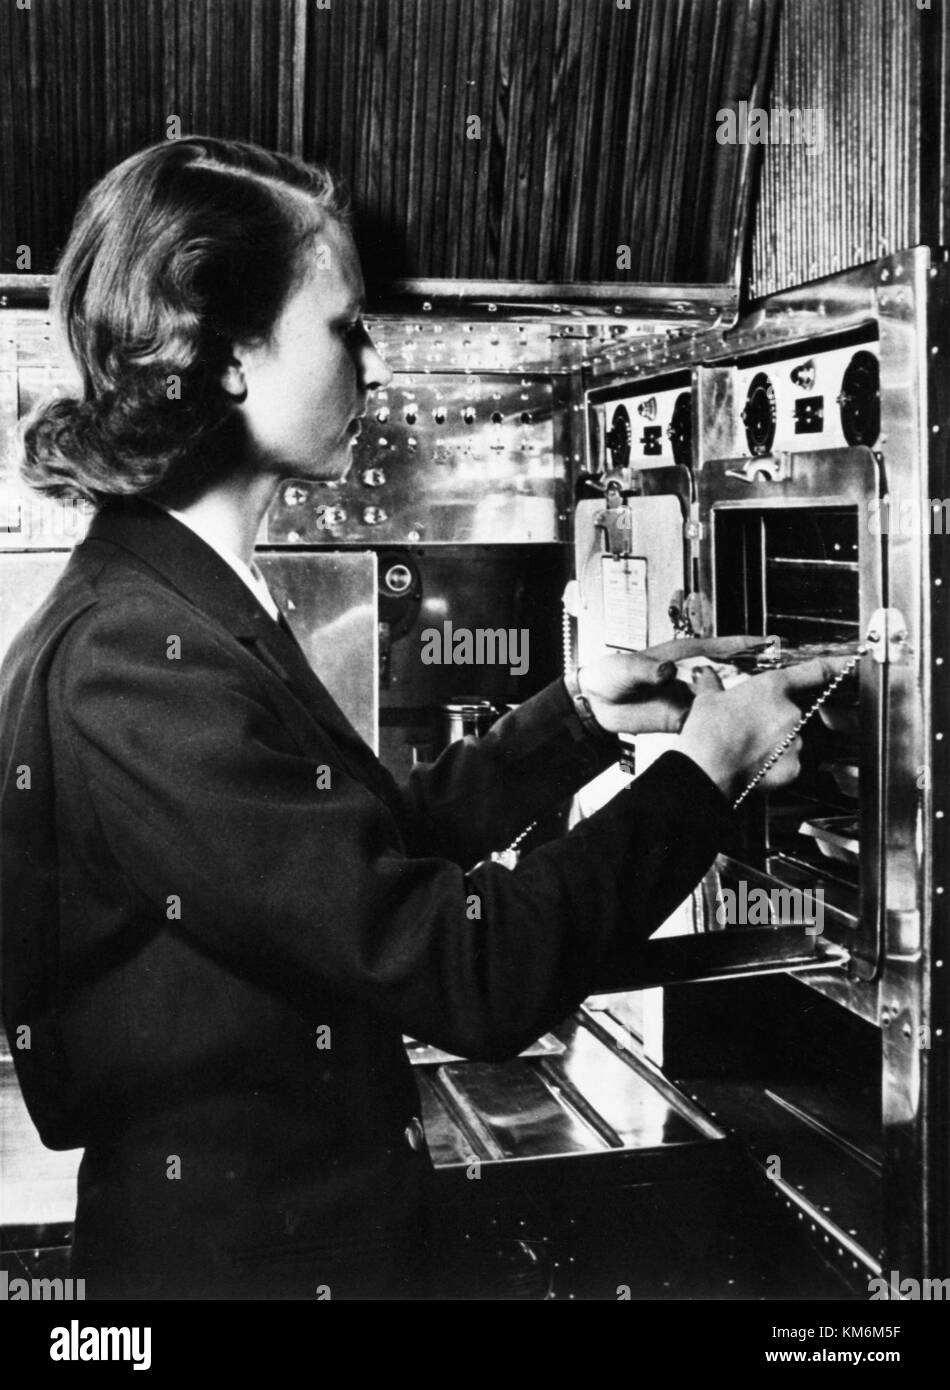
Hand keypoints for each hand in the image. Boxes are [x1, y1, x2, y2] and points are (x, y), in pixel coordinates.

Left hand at [577, 637, 769, 735]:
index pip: (723, 647)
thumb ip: (646, 669)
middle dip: (761, 675)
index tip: (775, 643)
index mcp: (684, 655)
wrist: (596, 706)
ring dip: (749, 703)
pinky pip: (712, 721)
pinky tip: (748, 731)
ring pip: (728, 699)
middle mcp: (693, 675)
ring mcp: (691, 698)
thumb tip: (665, 671)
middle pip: (735, 673)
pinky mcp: (685, 718)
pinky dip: (729, 725)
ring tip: (776, 707)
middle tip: (787, 681)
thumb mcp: (626, 669)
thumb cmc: (610, 676)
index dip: (749, 644)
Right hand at [678, 656, 856, 798]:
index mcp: (773, 688)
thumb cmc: (706, 732)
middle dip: (776, 721)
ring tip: (746, 752)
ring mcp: (797, 740)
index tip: (853, 661)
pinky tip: (754, 767)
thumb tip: (705, 675)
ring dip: (775, 744)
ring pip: (792, 740)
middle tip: (748, 731)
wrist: (707, 768)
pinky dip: (775, 766)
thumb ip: (712, 685)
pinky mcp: (795, 767)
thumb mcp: (706, 700)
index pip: (815, 672)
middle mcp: (791, 712)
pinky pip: (790, 764)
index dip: (837, 665)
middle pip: (795, 713)